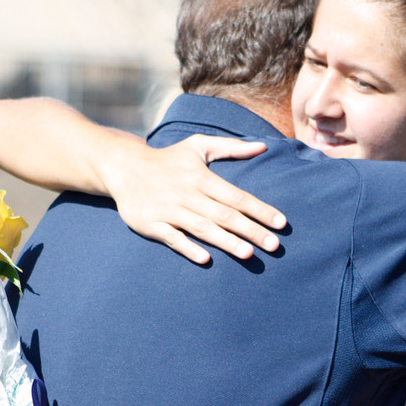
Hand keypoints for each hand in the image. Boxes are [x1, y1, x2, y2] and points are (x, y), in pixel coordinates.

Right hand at [99, 133, 286, 263]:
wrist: (124, 167)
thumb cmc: (168, 159)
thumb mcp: (198, 146)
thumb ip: (231, 147)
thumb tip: (263, 147)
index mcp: (202, 177)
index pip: (237, 196)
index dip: (260, 210)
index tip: (281, 223)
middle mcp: (188, 194)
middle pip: (225, 215)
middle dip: (250, 230)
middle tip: (273, 245)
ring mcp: (169, 210)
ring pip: (202, 228)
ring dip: (226, 241)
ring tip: (248, 254)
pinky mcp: (151, 223)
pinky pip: (172, 238)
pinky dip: (188, 247)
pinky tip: (206, 259)